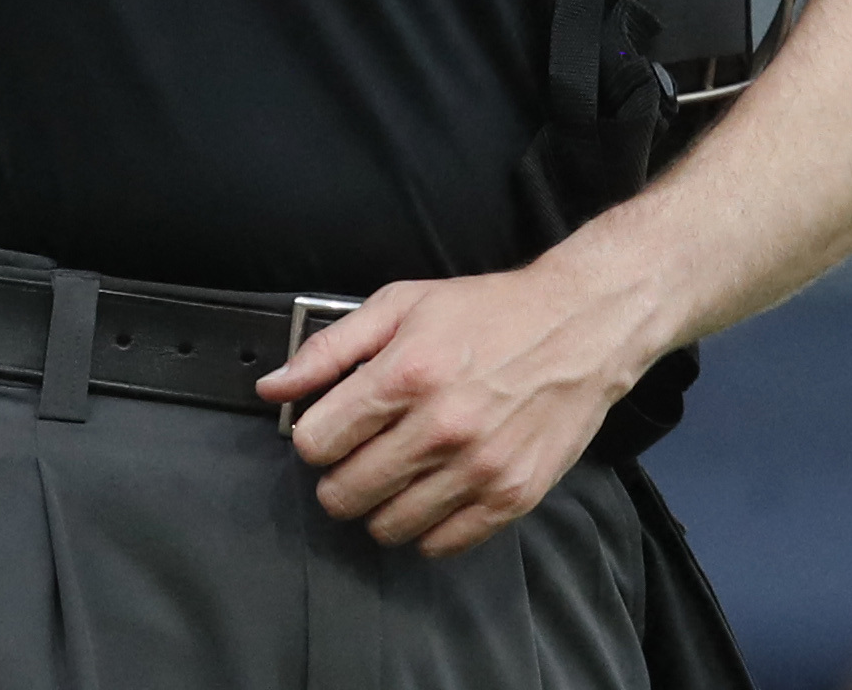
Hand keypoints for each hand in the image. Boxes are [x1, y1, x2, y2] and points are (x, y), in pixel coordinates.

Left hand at [254, 262, 655, 556]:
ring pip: (386, 527)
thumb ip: (328, 348)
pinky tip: (430, 492)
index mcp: (405, 375)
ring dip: (379, 506)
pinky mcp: (511, 498)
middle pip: (344, 493)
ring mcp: (479, 469)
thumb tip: (272, 388)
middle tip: (358, 454)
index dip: (313, 437)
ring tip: (396, 474)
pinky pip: (440, 545)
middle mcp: (440, 428)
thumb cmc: (486, 312)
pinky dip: (424, 528)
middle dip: (338, 477)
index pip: (316, 443)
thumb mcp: (400, 306)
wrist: (580, 327)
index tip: (329, 428)